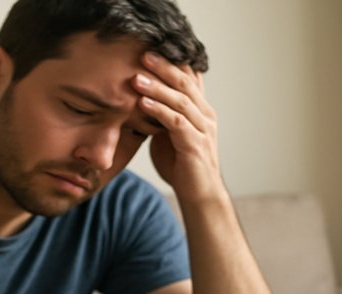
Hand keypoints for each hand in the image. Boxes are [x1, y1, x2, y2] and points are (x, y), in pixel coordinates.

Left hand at [132, 52, 222, 202]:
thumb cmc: (182, 166)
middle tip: (143, 54)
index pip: (188, 78)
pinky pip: (176, 122)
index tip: (149, 50)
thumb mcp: (169, 135)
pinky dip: (159, 110)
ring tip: (136, 77)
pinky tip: (143, 102)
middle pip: (185, 82)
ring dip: (157, 87)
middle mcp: (205, 114)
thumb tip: (139, 100)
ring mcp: (202, 129)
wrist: (199, 195)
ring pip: (180, 100)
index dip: (171, 62)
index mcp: (200, 109)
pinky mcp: (195, 144)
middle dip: (164, 67)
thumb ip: (161, 116)